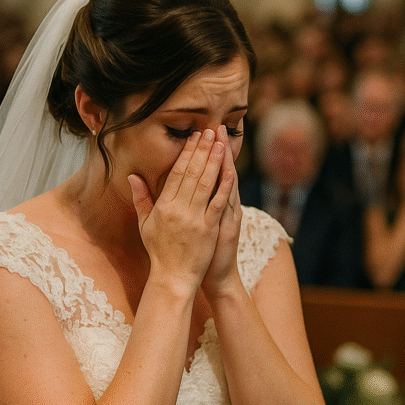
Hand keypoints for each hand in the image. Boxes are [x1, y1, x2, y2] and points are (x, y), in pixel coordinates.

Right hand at [129, 127, 230, 292]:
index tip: (194, 137)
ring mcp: (193, 219)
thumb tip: (133, 176)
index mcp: (163, 206)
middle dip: (201, 150)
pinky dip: (224, 187)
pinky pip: (217, 203)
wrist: (172, 277)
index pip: (176, 173)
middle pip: (191, 173)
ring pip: (205, 184)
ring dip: (214, 162)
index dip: (186, 153)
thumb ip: (140, 199)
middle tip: (209, 131)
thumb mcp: (145, 225)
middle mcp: (177, 209)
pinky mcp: (208, 229)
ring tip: (221, 143)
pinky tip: (230, 171)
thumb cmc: (159, 252)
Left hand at [202, 125, 243, 297]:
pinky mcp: (229, 227)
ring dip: (225, 162)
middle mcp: (224, 206)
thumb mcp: (196, 225)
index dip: (206, 153)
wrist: (217, 277)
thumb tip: (175, 188)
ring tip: (222, 141)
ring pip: (227, 184)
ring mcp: (228, 215)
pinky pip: (228, 205)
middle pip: (221, 172)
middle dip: (216, 150)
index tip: (202, 132)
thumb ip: (189, 205)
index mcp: (212, 204)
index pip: (209, 173)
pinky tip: (229, 173)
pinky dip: (229, 189)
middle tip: (216, 127)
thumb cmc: (202, 252)